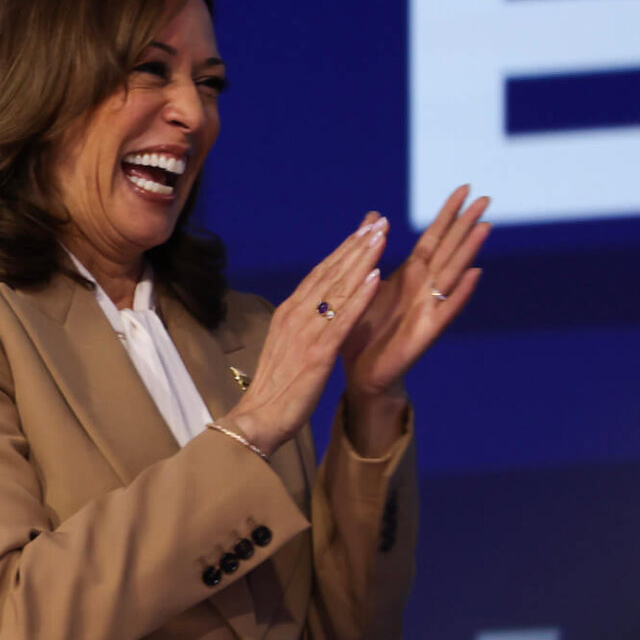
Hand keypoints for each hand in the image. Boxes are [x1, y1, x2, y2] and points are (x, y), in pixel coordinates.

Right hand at [223, 216, 388, 455]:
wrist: (257, 419)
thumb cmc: (274, 388)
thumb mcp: (286, 346)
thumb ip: (301, 324)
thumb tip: (315, 308)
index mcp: (288, 313)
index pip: (319, 273)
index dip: (343, 250)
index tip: (363, 230)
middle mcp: (296, 315)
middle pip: (330, 272)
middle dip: (356, 245)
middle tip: (378, 221)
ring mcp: (306, 332)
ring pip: (338, 288)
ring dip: (361, 259)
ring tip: (381, 236)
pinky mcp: (318, 353)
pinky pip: (344, 320)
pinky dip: (360, 296)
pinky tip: (376, 277)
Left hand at [341, 185, 489, 401]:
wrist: (362, 373)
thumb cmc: (366, 329)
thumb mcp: (366, 282)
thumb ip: (373, 249)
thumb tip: (376, 215)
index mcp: (409, 276)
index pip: (433, 237)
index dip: (448, 214)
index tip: (465, 189)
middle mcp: (424, 288)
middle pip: (449, 249)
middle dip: (465, 224)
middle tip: (486, 198)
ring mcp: (429, 309)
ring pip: (452, 274)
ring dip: (469, 251)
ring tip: (484, 227)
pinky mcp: (426, 332)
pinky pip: (446, 310)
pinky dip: (461, 292)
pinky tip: (474, 276)